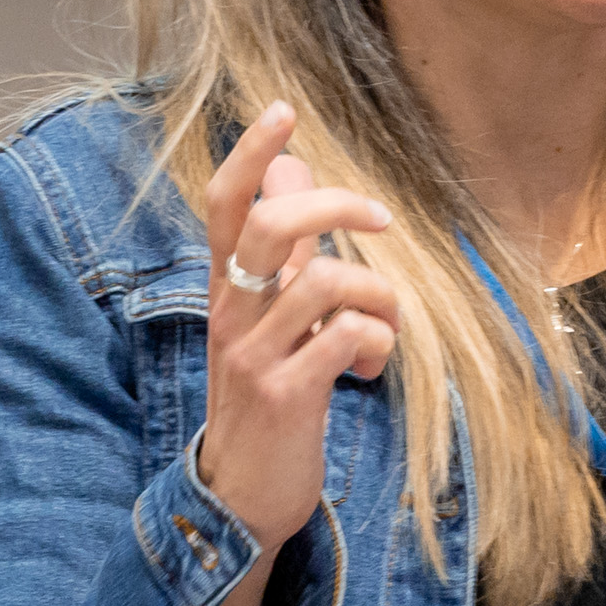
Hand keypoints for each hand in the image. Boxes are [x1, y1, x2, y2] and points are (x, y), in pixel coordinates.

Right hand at [194, 103, 400, 552]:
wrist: (242, 496)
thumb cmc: (268, 396)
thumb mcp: (267, 317)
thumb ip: (283, 250)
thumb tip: (293, 169)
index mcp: (227, 289)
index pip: (223, 204)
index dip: (250, 153)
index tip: (282, 109)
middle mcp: (231, 313)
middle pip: (271, 224)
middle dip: (338, 206)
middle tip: (382, 221)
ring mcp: (254, 354)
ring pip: (326, 281)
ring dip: (378, 295)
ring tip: (381, 328)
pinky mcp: (286, 394)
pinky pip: (347, 335)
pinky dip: (377, 343)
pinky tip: (368, 367)